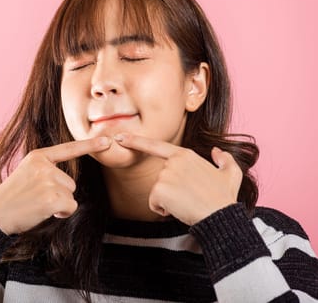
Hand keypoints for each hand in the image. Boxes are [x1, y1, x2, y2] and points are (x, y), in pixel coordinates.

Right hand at [0, 136, 111, 234]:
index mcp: (37, 156)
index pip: (68, 149)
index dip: (89, 145)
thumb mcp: (26, 173)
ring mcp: (48, 181)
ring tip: (37, 205)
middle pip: (70, 182)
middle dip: (59, 194)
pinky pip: (70, 207)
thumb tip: (68, 182)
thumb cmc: (12, 197)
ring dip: (59, 204)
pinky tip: (43, 212)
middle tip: (36, 198)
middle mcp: (44, 166)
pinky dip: (61, 214)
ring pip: (70, 195)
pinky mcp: (52, 198)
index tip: (107, 141)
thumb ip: (45, 170)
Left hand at [113, 133, 242, 225]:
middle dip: (171, 191)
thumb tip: (217, 151)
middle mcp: (173, 162)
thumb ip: (225, 159)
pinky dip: (163, 210)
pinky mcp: (159, 190)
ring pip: (157, 192)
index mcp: (185, 155)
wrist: (220, 215)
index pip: (156, 146)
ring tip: (187, 203)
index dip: (136, 141)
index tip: (120, 137)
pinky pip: (154, 203)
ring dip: (168, 201)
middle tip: (190, 197)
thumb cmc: (225, 197)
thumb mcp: (232, 174)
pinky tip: (179, 209)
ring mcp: (165, 175)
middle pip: (160, 179)